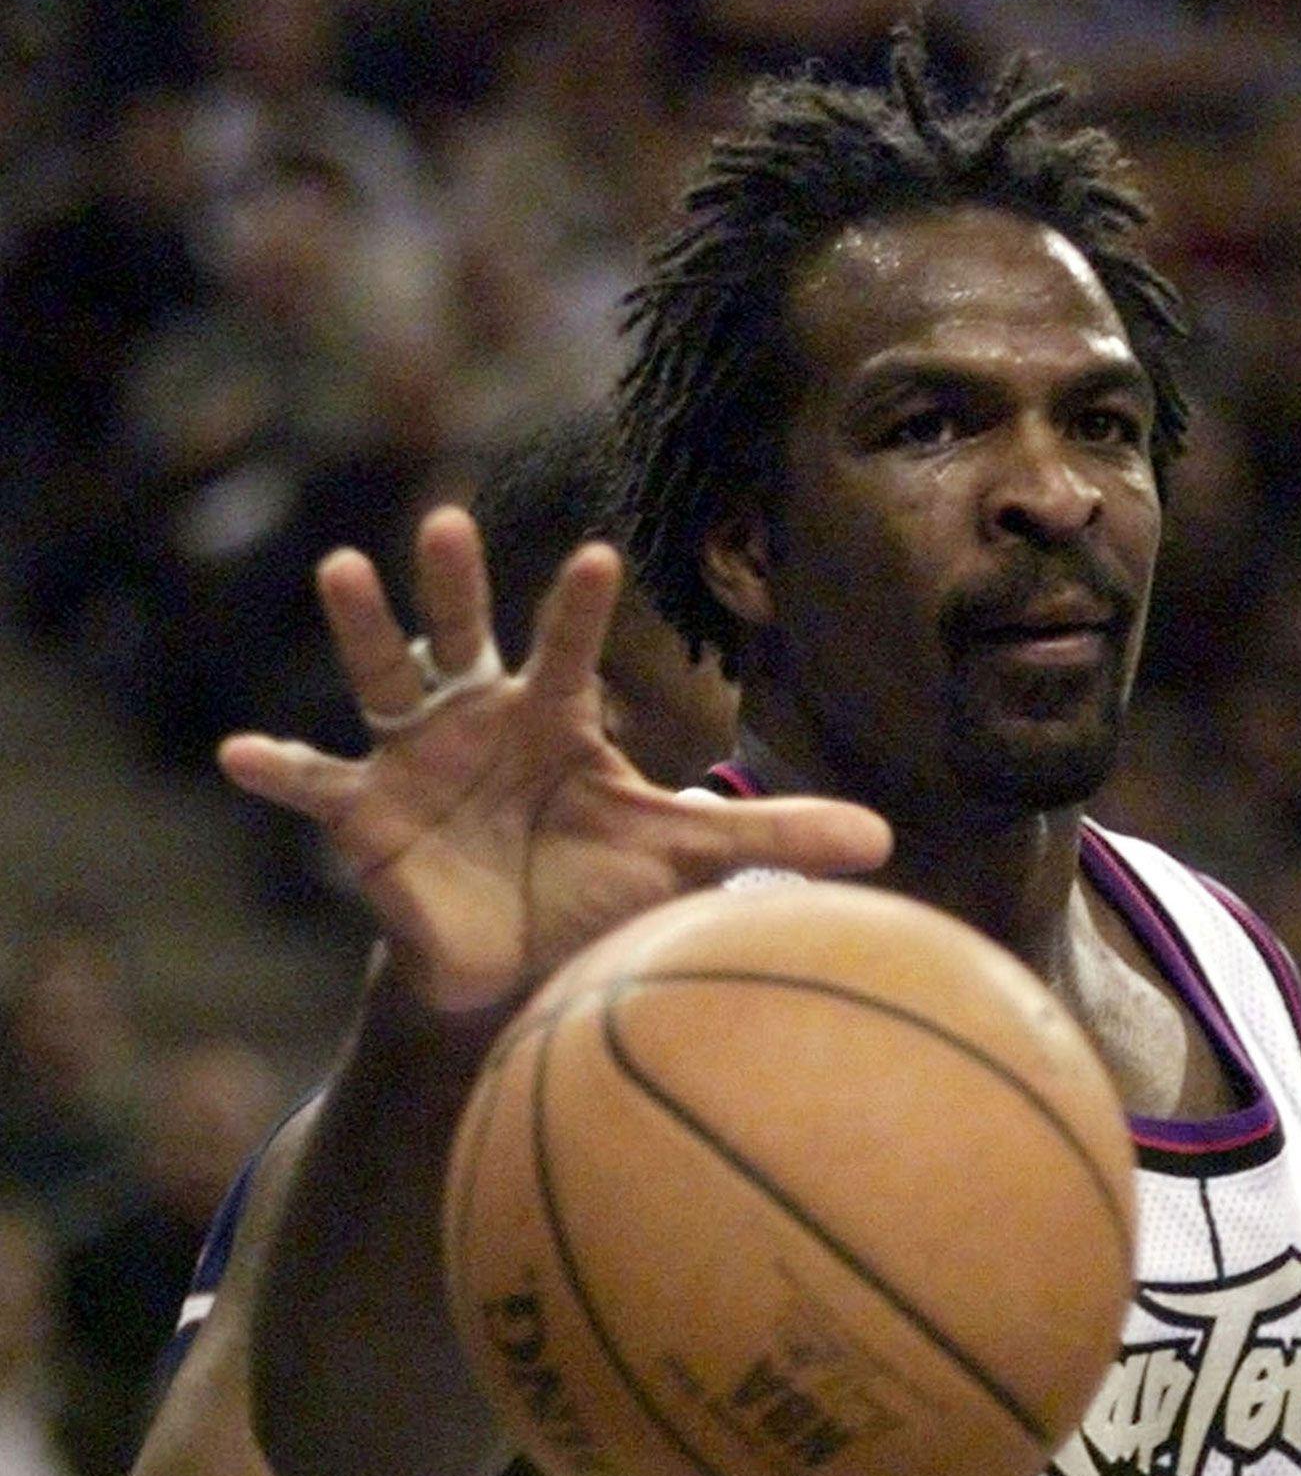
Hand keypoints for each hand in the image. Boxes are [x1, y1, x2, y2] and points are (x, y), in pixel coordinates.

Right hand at [219, 507, 891, 1013]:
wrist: (518, 953)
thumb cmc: (597, 884)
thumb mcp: (684, 857)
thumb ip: (772, 837)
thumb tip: (887, 842)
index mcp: (553, 717)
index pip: (570, 651)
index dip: (581, 609)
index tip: (600, 555)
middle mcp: (478, 716)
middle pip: (465, 635)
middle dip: (456, 584)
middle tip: (448, 522)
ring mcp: (415, 757)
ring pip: (386, 677)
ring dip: (363, 627)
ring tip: (342, 568)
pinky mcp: (365, 812)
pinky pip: (314, 782)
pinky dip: (277, 767)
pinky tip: (238, 752)